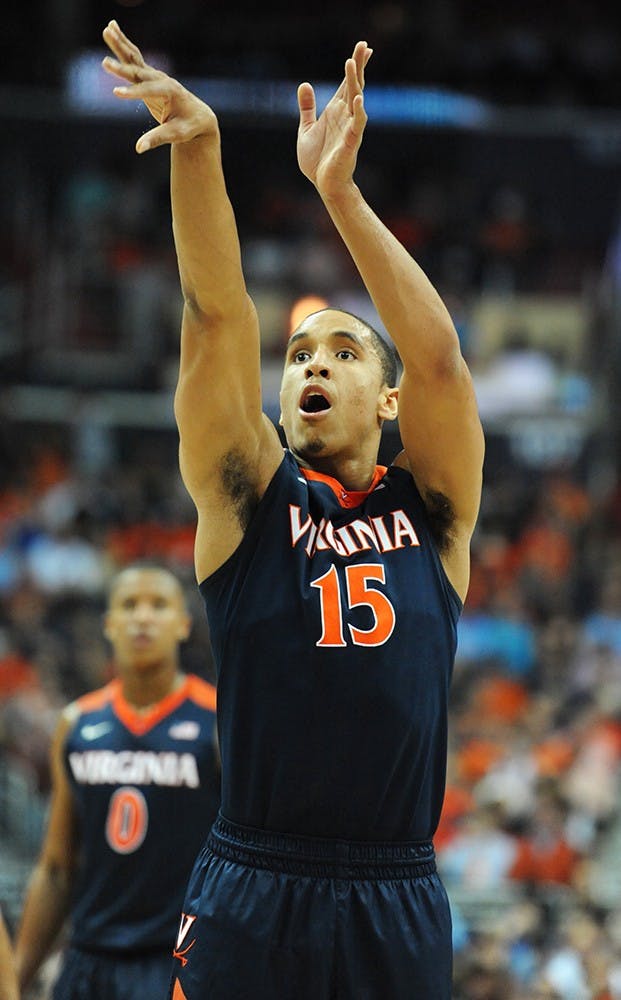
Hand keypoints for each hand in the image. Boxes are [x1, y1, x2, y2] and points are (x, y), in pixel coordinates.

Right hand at [101, 20, 217, 152]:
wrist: (199, 116)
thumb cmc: (188, 126)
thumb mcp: (176, 134)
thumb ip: (157, 139)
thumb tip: (139, 148)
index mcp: (170, 92)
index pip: (148, 91)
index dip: (133, 93)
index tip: (116, 93)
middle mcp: (162, 79)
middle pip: (138, 71)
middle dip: (121, 68)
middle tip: (105, 63)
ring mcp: (155, 75)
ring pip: (134, 58)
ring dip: (120, 44)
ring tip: (107, 29)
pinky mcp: (148, 77)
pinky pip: (133, 58)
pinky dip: (122, 44)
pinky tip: (111, 29)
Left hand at [297, 41, 371, 196]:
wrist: (323, 184)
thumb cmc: (317, 160)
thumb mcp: (306, 129)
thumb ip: (307, 107)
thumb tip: (304, 84)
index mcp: (335, 111)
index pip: (347, 83)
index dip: (354, 65)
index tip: (363, 47)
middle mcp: (345, 116)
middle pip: (354, 85)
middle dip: (358, 65)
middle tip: (364, 44)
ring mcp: (349, 128)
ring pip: (355, 99)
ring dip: (354, 81)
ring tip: (352, 62)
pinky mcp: (350, 143)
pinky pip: (356, 125)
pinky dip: (358, 112)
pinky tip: (358, 99)